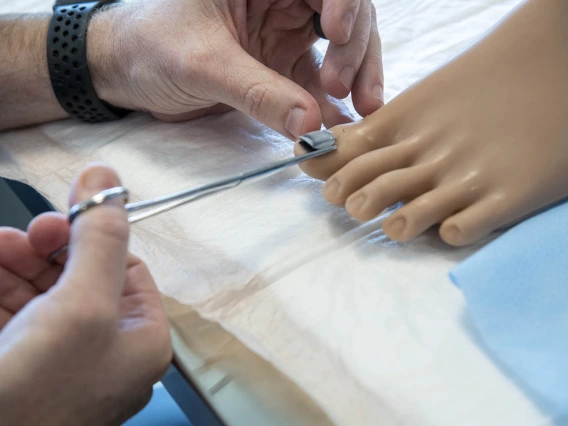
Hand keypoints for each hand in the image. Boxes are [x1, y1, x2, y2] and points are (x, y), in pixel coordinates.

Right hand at [0, 165, 171, 424]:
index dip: (96, 238)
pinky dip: (1, 284)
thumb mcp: (83, 305)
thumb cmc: (42, 392)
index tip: (67, 214)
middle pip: (81, 276)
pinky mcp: (21, 364)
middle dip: (49, 248)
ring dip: (17, 261)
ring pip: (42, 291)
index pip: (126, 269)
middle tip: (25, 233)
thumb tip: (107, 176)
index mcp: (140, 338)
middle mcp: (106, 349)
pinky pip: (15, 312)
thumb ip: (100, 240)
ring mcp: (61, 358)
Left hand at [88, 0, 382, 138]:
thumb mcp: (204, 64)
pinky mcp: (280, 66)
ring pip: (340, 50)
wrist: (125, 71)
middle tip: (347, 91)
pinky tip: (340, 125)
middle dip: (356, 50)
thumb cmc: (151, 45)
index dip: (344, 2)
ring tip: (360, 112)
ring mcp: (284, 34)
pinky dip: (330, 104)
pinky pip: (315, 83)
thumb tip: (310, 124)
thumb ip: (257, 93)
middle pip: (345, 14)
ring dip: (354, 78)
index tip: (338, 34)